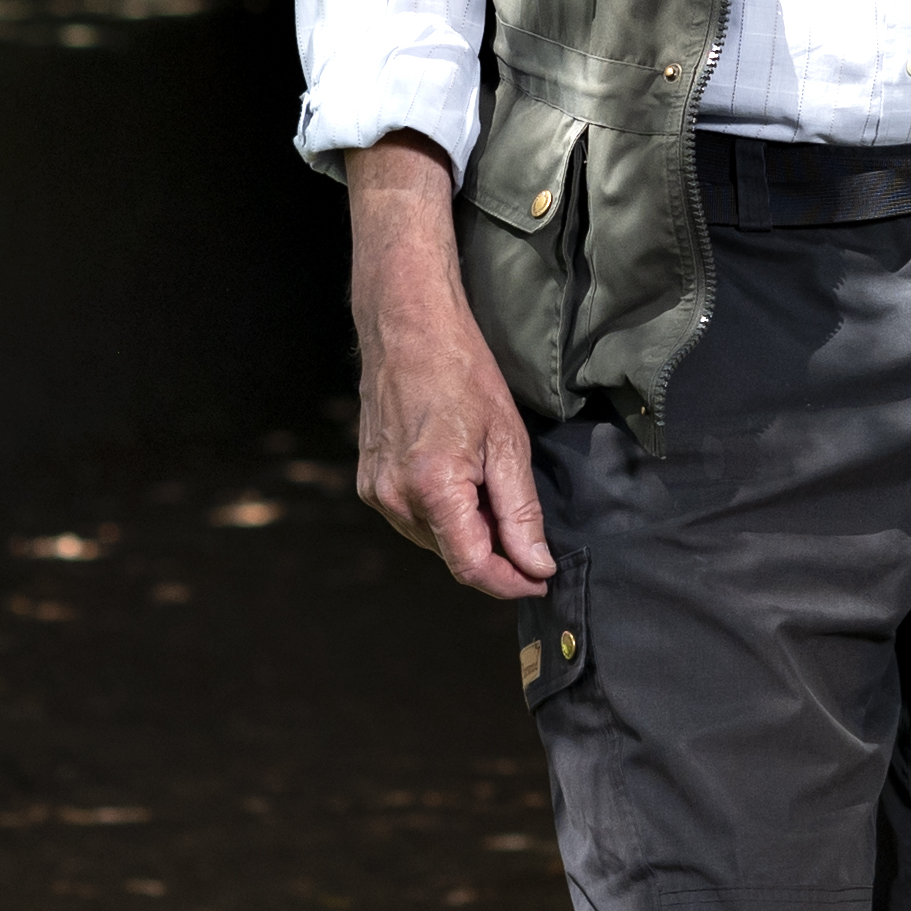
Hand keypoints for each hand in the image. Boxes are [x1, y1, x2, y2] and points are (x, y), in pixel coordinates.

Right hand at [345, 135, 555, 601]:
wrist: (408, 329)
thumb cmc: (463, 373)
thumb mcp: (509, 441)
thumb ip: (521, 512)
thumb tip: (537, 566)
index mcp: (432, 488)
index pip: (472, 567)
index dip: (511, 582)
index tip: (541, 579)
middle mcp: (395, 499)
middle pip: (453, 557)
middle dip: (495, 554)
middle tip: (525, 526)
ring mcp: (376, 492)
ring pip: (434, 541)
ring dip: (468, 534)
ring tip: (491, 490)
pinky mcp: (368, 483)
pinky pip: (414, 519)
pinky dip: (444, 515)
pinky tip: (462, 481)